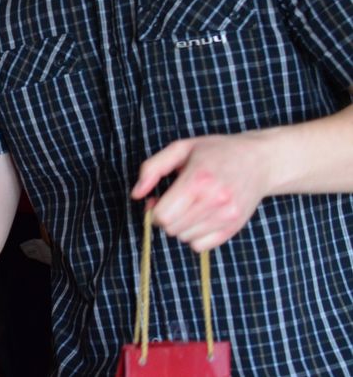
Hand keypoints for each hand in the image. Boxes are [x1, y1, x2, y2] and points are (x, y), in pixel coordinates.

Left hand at [131, 132, 272, 251]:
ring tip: (188, 207)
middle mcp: (215, 201)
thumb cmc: (216, 151)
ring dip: (179, 226)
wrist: (259, 161)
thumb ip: (152, 168)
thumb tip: (136, 194)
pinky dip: (194, 235)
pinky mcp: (234, 228)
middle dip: (164, 217)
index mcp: (198, 179)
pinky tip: (199, 217)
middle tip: (172, 202)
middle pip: (172, 228)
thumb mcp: (180, 148)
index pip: (164, 215)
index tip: (158, 199)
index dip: (153, 210)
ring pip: (185, 238)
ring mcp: (227, 217)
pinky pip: (200, 246)